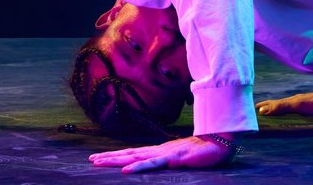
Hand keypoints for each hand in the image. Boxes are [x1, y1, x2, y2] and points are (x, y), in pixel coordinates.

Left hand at [89, 134, 234, 172]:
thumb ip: (171, 159)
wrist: (221, 141)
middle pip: (130, 153)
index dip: (117, 155)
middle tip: (91, 159)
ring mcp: (165, 154)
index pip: (134, 153)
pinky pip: (153, 164)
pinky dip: (138, 167)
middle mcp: (159, 151)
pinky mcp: (173, 159)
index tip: (101, 157)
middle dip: (110, 157)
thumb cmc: (204, 150)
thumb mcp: (183, 157)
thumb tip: (162, 161)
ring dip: (116, 160)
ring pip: (136, 157)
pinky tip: (126, 170)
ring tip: (100, 162)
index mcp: (160, 151)